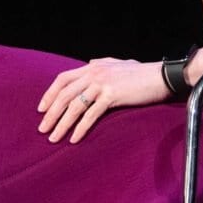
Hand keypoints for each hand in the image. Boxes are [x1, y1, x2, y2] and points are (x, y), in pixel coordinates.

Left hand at [37, 57, 169, 143]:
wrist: (161, 76)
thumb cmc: (142, 72)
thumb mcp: (118, 64)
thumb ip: (102, 63)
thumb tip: (89, 63)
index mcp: (93, 67)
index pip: (63, 79)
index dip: (49, 94)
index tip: (41, 109)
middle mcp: (94, 73)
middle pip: (64, 94)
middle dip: (51, 113)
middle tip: (42, 129)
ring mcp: (102, 83)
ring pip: (74, 106)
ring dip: (61, 123)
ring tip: (53, 138)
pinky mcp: (112, 95)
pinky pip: (91, 114)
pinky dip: (80, 127)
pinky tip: (74, 138)